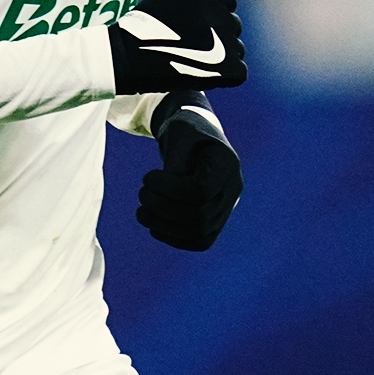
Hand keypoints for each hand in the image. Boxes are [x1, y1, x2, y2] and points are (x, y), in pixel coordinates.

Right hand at [108, 0, 245, 94]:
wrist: (130, 57)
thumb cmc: (142, 28)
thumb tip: (207, 3)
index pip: (228, 1)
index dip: (217, 13)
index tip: (204, 25)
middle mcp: (221, 16)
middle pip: (233, 25)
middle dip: (220, 35)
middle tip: (197, 48)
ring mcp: (227, 42)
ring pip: (236, 49)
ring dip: (223, 56)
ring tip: (197, 64)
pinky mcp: (229, 68)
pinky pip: (239, 72)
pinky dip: (225, 77)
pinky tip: (205, 77)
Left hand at [137, 97, 241, 251]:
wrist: (197, 140)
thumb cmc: (186, 133)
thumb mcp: (178, 136)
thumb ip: (174, 163)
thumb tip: (166, 194)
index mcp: (227, 165)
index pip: (200, 191)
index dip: (169, 189)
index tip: (147, 177)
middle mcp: (233, 190)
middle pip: (200, 216)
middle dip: (162, 208)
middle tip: (142, 194)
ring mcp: (227, 209)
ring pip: (199, 233)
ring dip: (164, 227)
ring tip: (141, 212)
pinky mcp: (216, 222)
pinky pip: (199, 241)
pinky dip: (174, 238)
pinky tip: (154, 225)